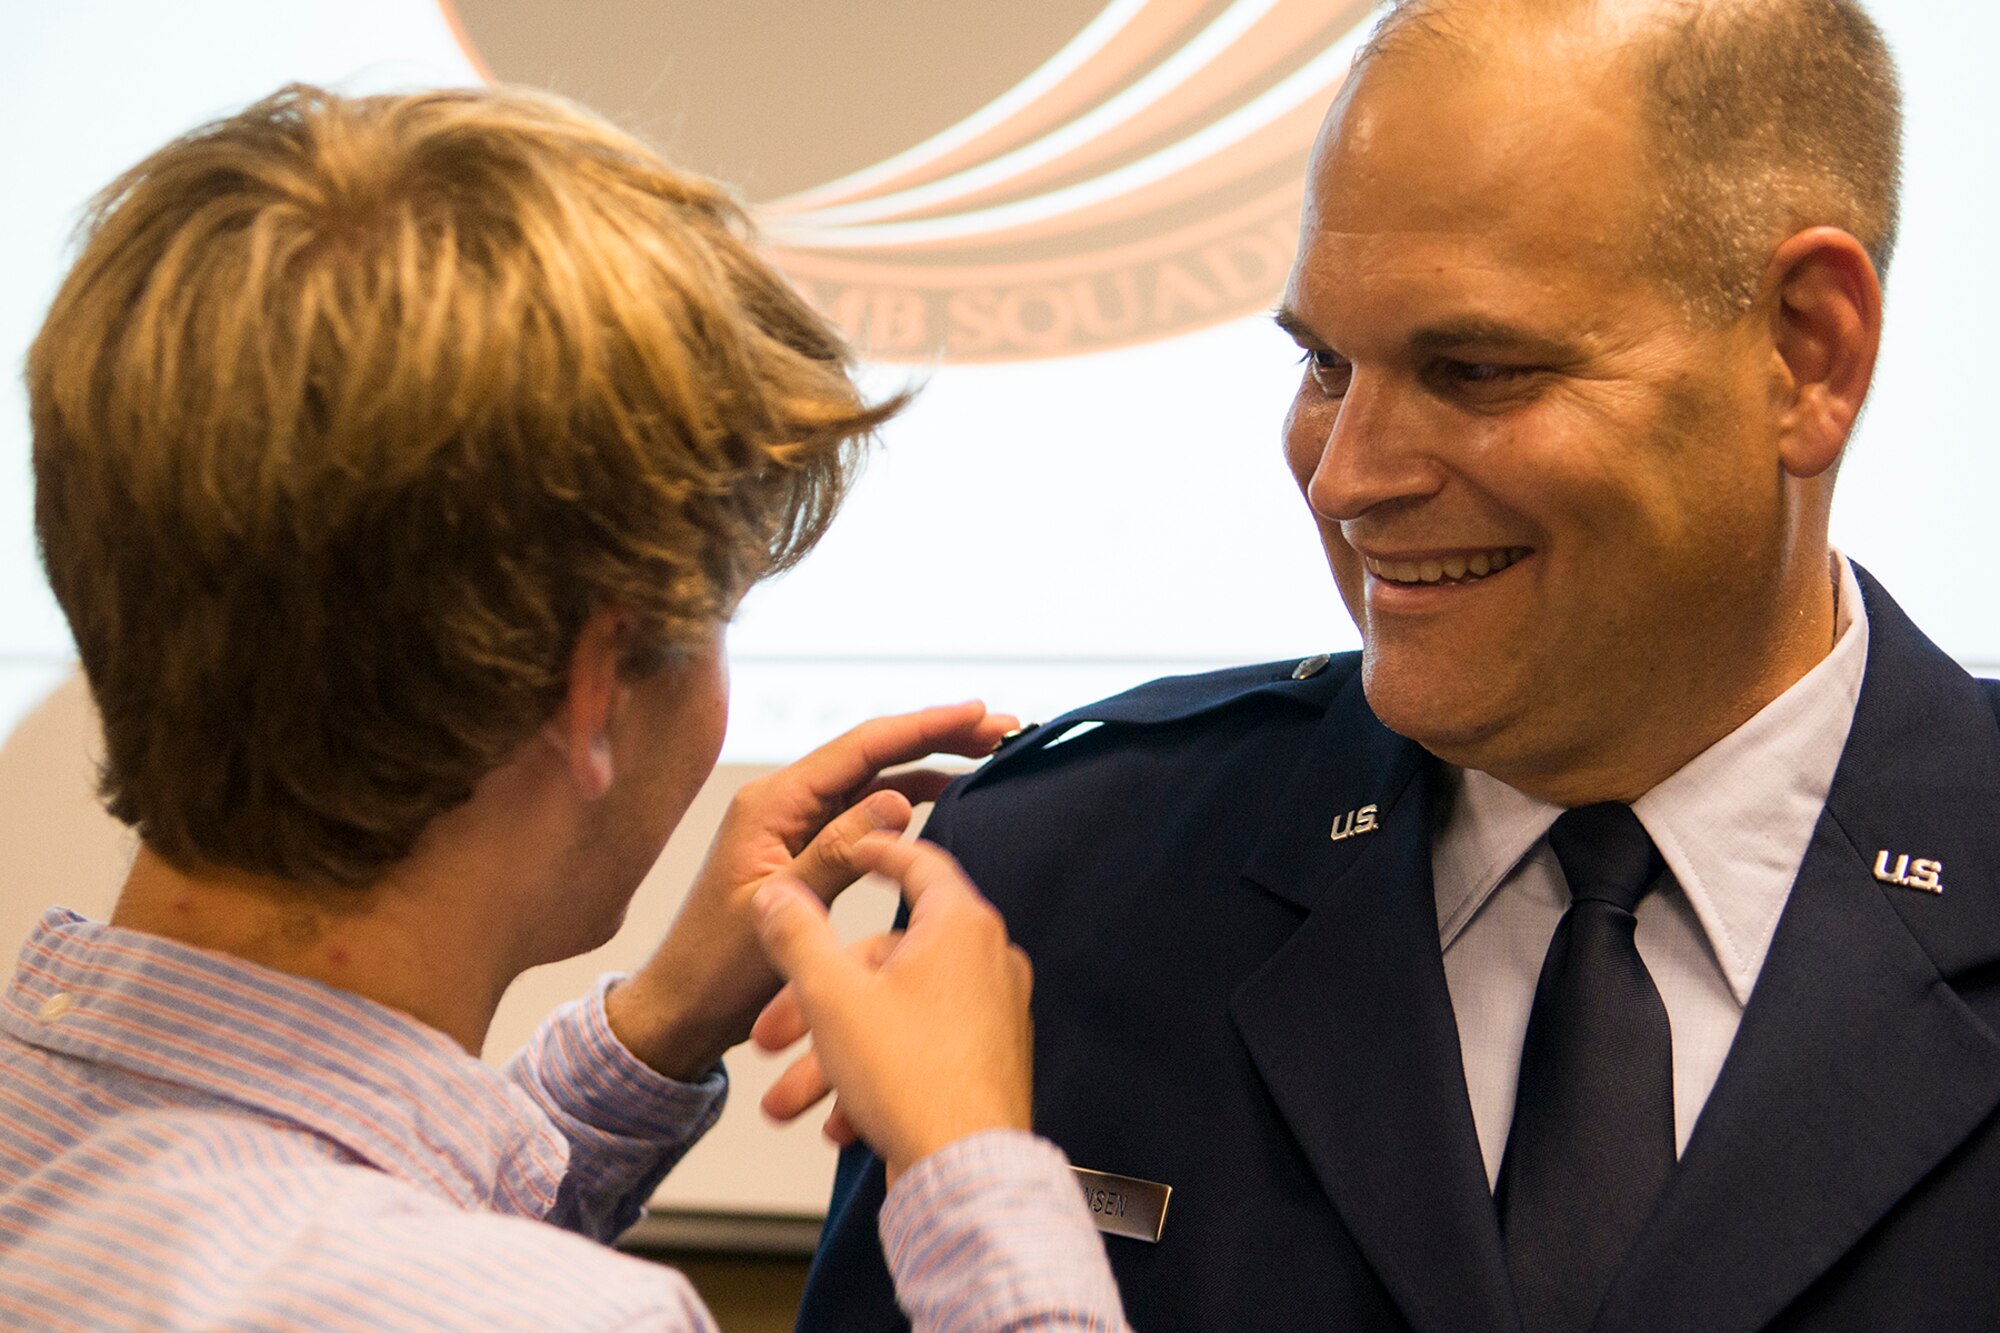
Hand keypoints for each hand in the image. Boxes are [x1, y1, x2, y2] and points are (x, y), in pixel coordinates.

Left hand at [604, 703, 1016, 1081]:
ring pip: (872, 779)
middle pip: (871, 753)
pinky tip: (944, 795)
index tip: (977, 714)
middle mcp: (783, 802)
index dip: (924, 727)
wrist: (684, 1010)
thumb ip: (839, 852)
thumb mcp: (786, 910)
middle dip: (937, 736)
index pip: (860, 749)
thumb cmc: (719, 970)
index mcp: (772, 804)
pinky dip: (906, 799)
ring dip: (928, 763)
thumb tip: (896, 798)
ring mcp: (794, 824)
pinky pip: (863, 812)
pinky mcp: (804, 849)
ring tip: (985, 752)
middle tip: (1000, 727)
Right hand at [751, 834, 1033, 1184]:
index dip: (876, 851)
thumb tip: (776, 895)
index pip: (918, 864)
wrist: (965, 1174)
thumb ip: (797, 936)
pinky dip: (874, 1077)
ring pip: (893, 1016)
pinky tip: (839, 1121)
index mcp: (961, 927)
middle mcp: (987, 962)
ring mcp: (993, 1015)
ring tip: (788, 1100)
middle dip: (816, 1003)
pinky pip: (920, 1053)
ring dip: (833, 1055)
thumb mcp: (831, 996)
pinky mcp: (988, 1063)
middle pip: (885, 960)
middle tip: (771, 1038)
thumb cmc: (912, 1080)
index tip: (852, 849)